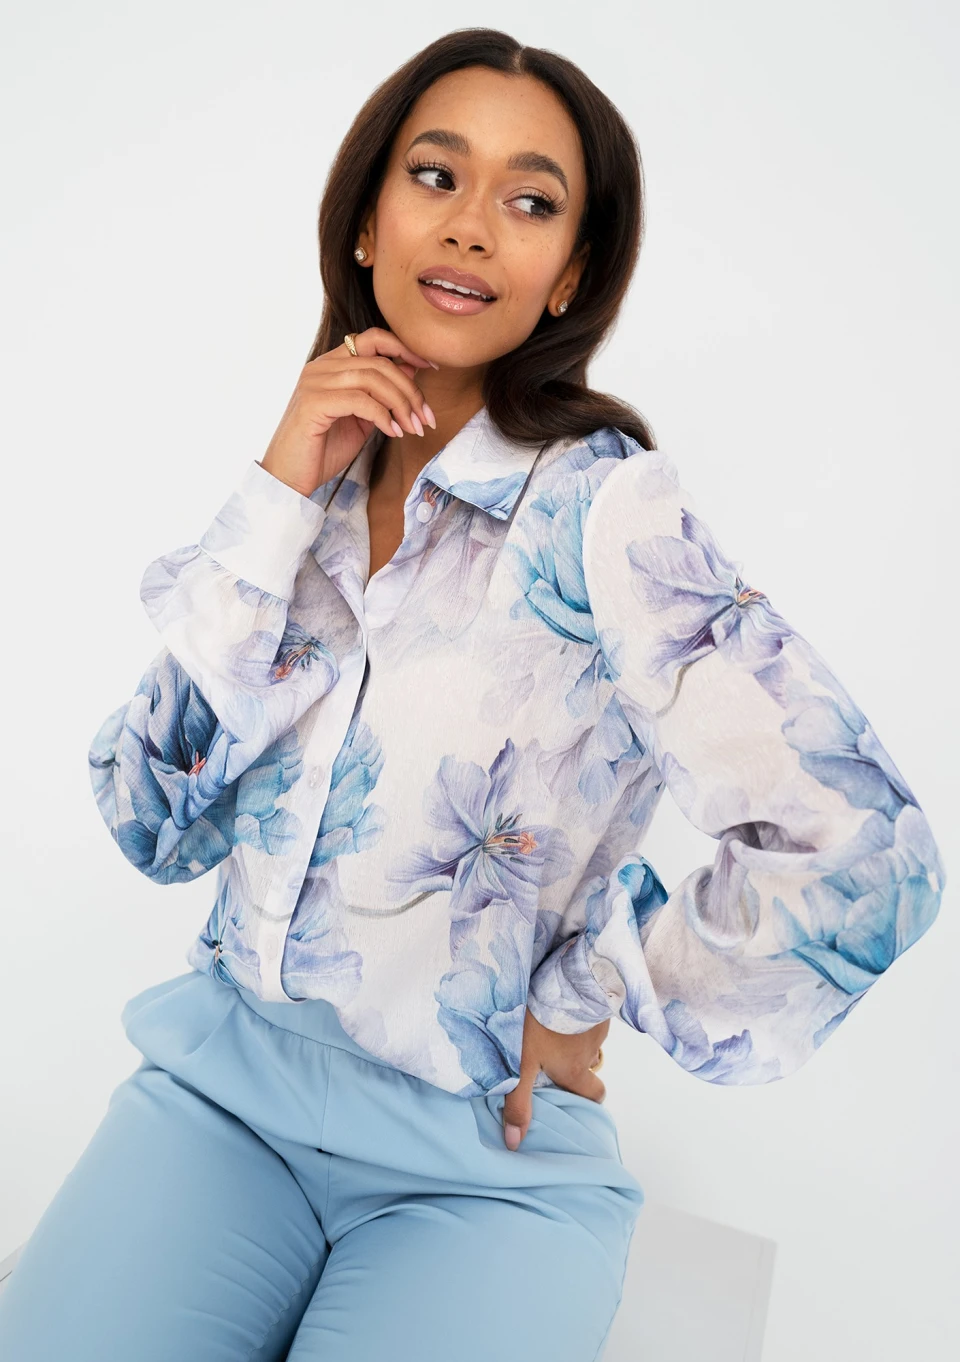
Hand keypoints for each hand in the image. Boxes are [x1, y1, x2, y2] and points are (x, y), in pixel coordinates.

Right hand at [259, 326, 438, 497]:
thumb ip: (381, 394)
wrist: (291, 478)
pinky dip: (383, 416)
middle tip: (427, 418)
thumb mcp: (362, 418)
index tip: (432, 367)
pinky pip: (360, 400)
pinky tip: (393, 433)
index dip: (405, 348)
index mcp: (331, 365)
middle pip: (379, 361)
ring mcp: (314, 382)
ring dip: (401, 404)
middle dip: (410, 389)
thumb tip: (411, 369)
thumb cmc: (324, 450)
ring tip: (414, 429)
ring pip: (372, 378)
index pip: (373, 339)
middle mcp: (320, 367)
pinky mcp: (313, 403)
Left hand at [501, 1009, 609, 1149]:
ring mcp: (596, 1025)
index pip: (594, 1096)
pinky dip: (575, 1014)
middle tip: (552, 1054)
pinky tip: (557, 1004)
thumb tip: (514, 1143)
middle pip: (589, 1065)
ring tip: (548, 1024)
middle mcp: (591, 1051)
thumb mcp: (522, 1065)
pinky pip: (588, 1014)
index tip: (572, 1093)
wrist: (565, 979)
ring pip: (586, 1038)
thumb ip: (518, 1102)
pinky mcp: (595, 1002)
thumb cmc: (542, 1025)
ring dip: (572, 1035)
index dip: (586, 1098)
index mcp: (575, 1070)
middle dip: (576, 1063)